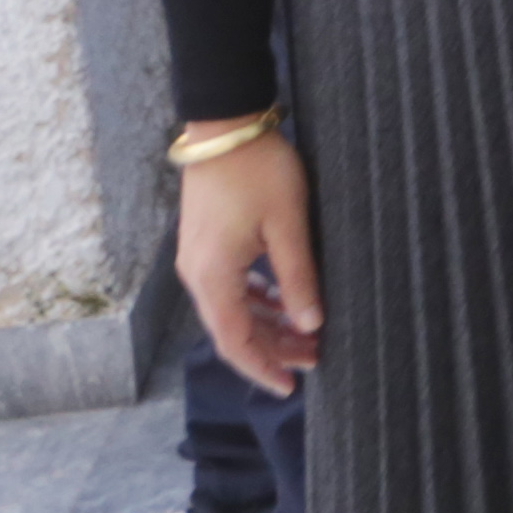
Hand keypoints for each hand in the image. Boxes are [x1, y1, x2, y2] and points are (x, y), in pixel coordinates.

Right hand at [175, 131, 320, 397]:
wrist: (224, 125)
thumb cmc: (258, 171)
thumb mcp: (288, 226)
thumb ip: (298, 278)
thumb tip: (310, 324)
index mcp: (213, 276)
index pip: (235, 342)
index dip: (263, 368)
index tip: (292, 386)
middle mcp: (197, 274)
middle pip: (233, 328)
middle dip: (273, 349)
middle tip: (315, 358)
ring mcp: (198, 258)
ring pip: (232, 307)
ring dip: (267, 324)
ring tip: (307, 333)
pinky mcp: (205, 242)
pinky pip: (230, 285)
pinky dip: (256, 300)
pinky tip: (283, 300)